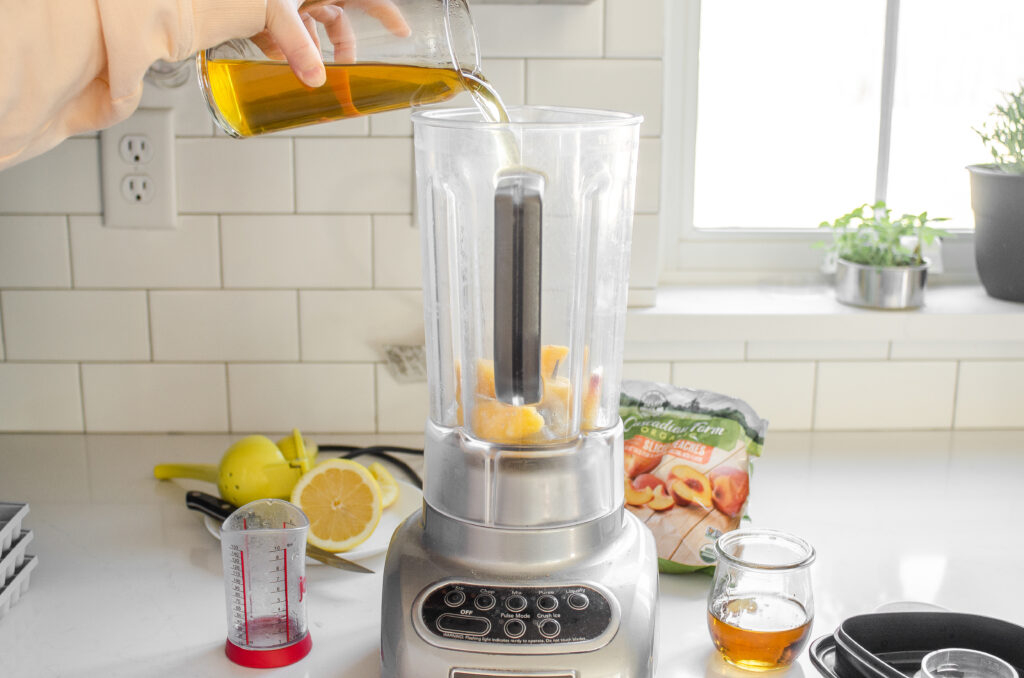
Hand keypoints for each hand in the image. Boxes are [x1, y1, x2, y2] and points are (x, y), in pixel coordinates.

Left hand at [255, 0, 410, 87]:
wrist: (197, 0)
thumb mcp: (277, 12)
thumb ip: (298, 48)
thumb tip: (314, 80)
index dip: (386, 13)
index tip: (401, 30)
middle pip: (336, 14)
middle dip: (341, 42)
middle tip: (346, 64)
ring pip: (307, 24)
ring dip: (308, 47)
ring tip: (306, 68)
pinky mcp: (263, 9)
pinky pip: (281, 28)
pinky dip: (281, 44)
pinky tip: (274, 56)